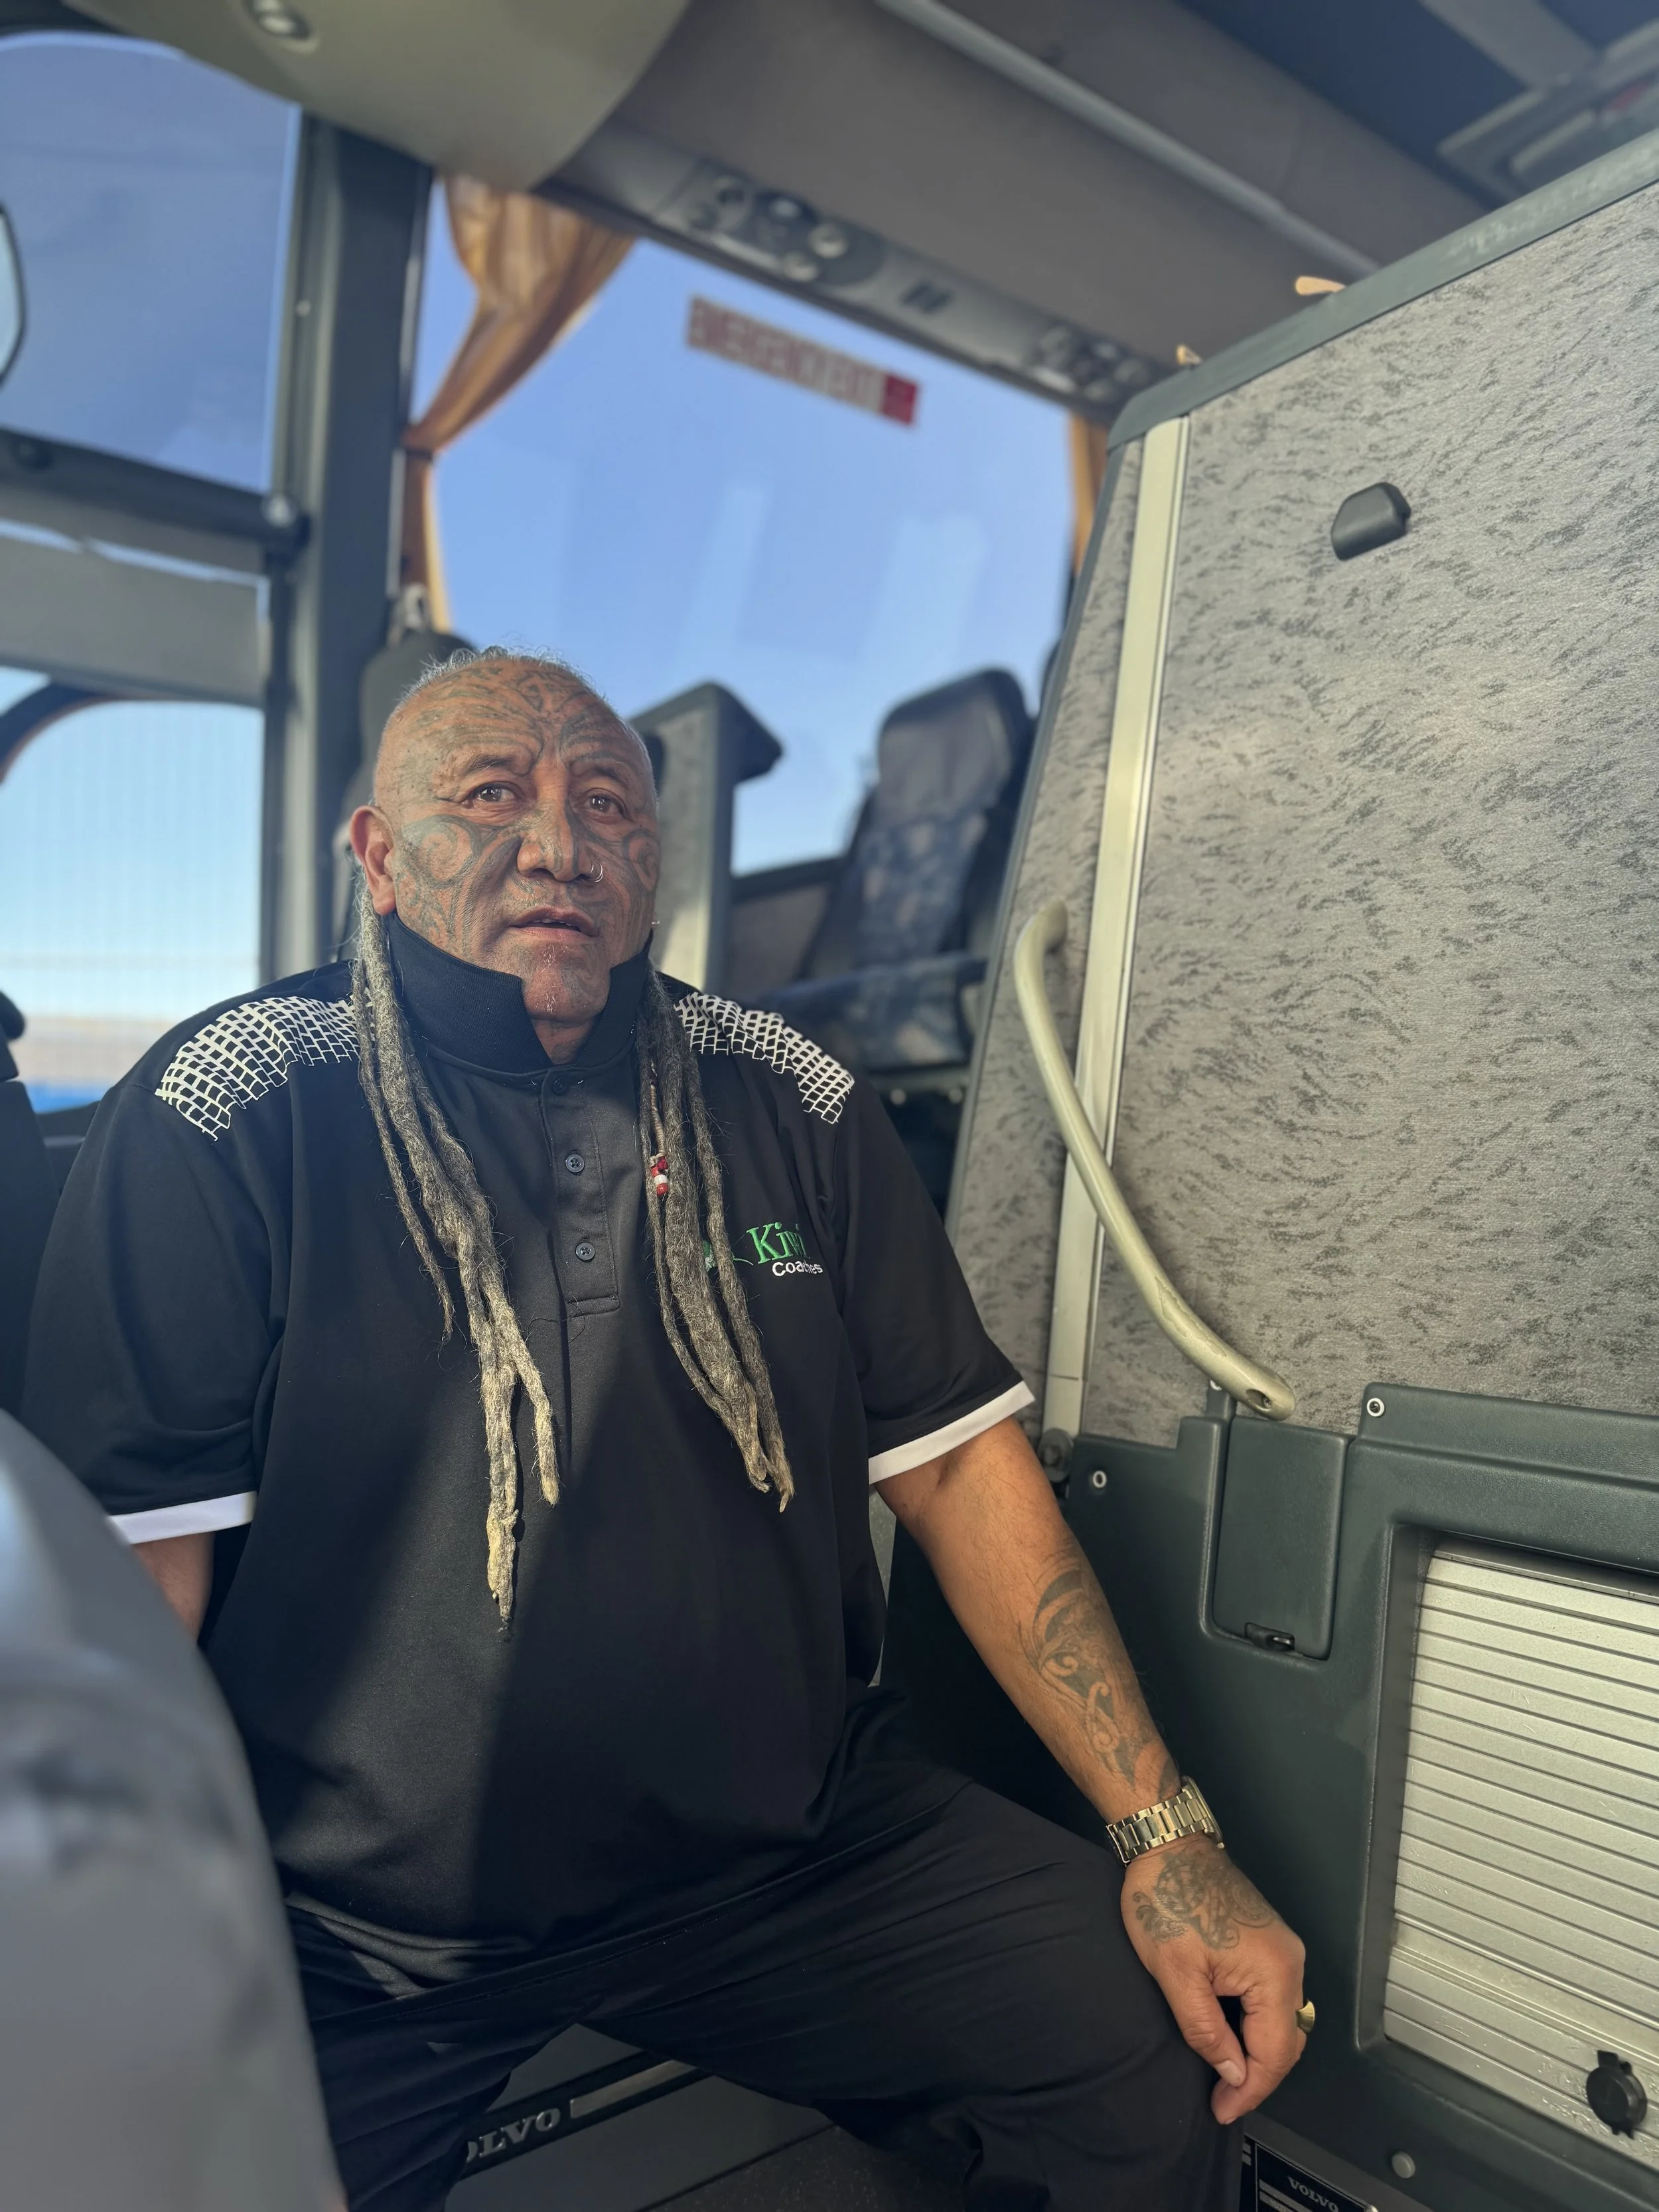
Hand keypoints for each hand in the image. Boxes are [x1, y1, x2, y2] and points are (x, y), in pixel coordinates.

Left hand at [1120, 1835, 1306, 2122]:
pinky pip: (1274, 1998)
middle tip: (1223, 2100)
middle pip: (1288, 2041)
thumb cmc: (1167, 1901)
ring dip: (1259, 2052)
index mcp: (1275, 1972)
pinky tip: (1232, 2037)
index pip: (1274, 2053)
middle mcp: (1291, 1961)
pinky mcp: (1269, 1942)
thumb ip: (1207, 2031)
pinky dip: (1257, 2025)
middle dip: (1258, 2076)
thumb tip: (1234, 2073)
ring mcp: (1283, 1949)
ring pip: (1283, 2021)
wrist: (1167, 1845)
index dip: (1250, 2090)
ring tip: (1226, 2076)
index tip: (1222, 2110)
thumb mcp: (1176, 1975)